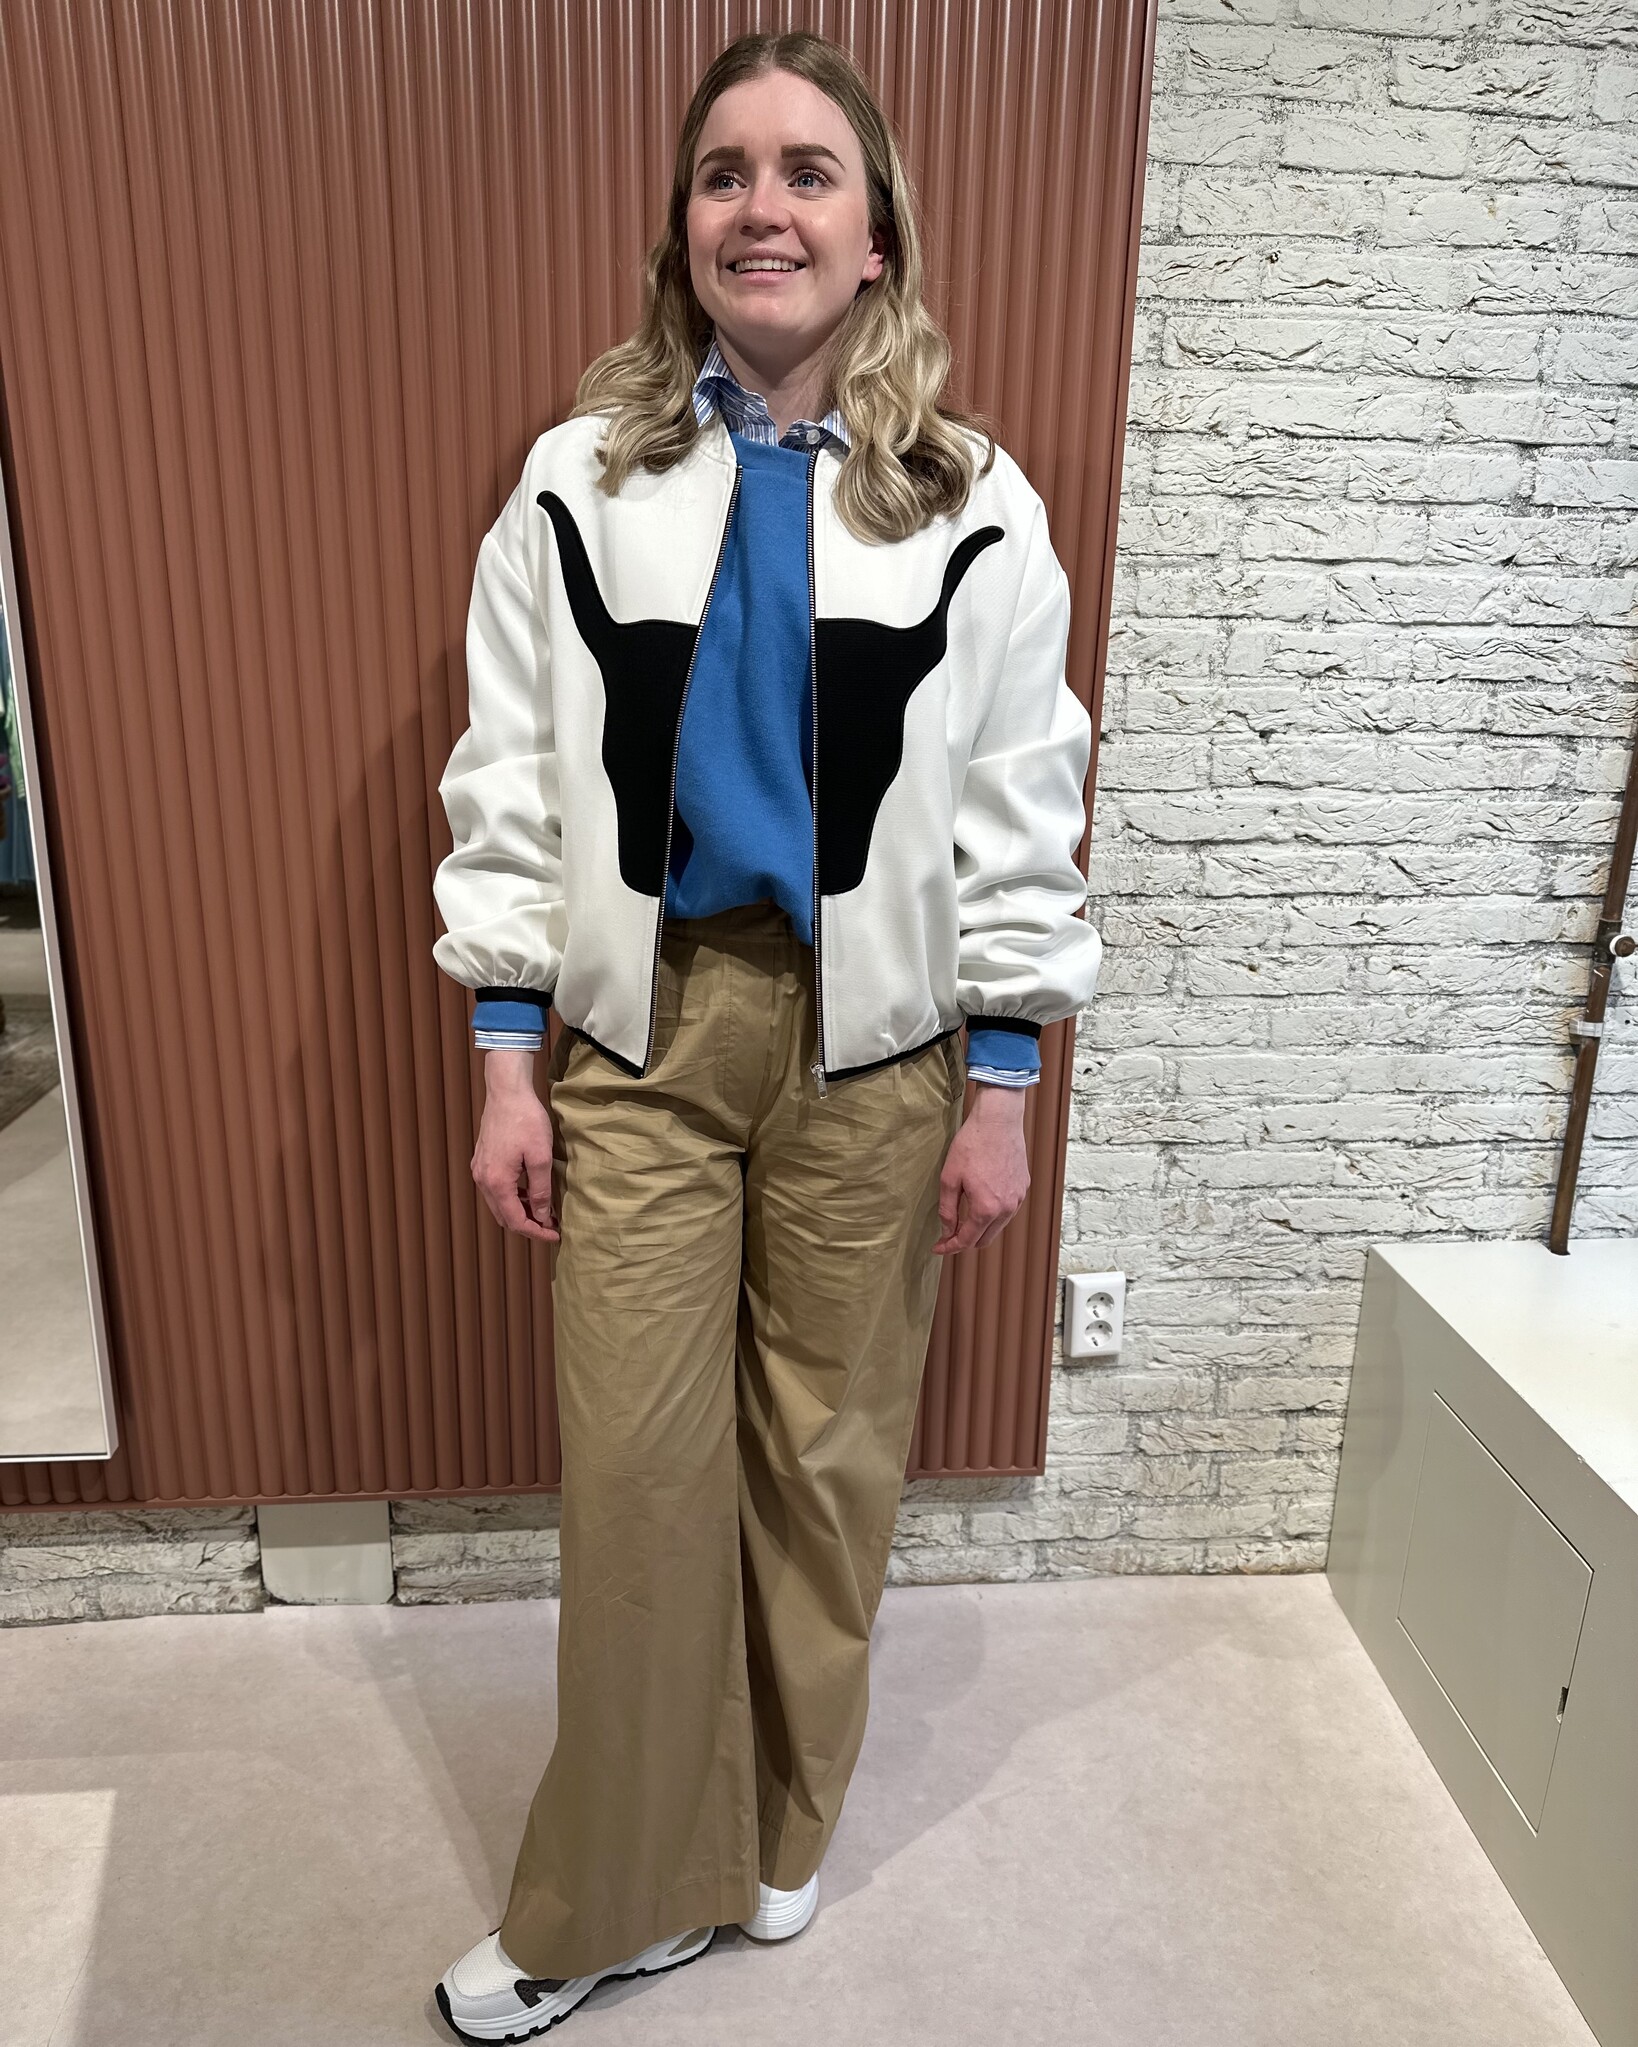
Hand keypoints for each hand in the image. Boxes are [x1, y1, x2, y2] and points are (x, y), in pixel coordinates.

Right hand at [472, 1050, 559, 1241]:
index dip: (536, 1233)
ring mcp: (479, 1170)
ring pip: (499, 1204)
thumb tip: (542, 1217)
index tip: (555, 1234)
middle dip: (528, 1225)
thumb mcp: (540, 1157)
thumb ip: (540, 1191)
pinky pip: (495, 1190)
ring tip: (544, 1210)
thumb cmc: (526, 1121)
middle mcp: (483, 1180)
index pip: (515, 1221)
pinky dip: (512, 1197)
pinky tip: (530, 1192)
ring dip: (520, 1211)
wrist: (507, 1092)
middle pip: (504, 1216)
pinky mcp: (481, 1161)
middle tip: (551, 1225)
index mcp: (497, 1183)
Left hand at [932, 1082, 1030, 1254]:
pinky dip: (994, 1213)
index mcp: (986, 1209)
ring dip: (981, 1227)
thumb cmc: (972, 1144)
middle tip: (948, 1234)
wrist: (998, 1120)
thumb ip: (947, 1210)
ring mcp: (1018, 1198)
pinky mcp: (1023, 1187)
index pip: (966, 1240)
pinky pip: (1008, 1210)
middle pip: (984, 1240)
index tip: (937, 1248)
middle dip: (965, 1241)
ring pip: (998, 1226)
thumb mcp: (949, 1178)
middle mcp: (1006, 1208)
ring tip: (964, 1217)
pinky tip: (982, 1200)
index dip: (949, 1247)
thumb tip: (947, 1231)